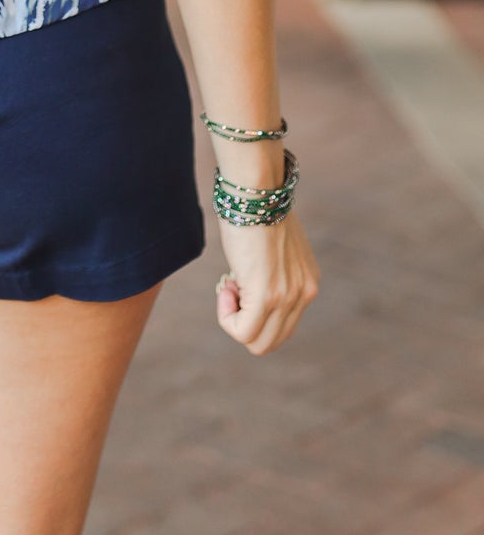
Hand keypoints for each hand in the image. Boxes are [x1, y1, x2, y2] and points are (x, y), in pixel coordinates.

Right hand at [214, 209, 319, 354]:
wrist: (255, 191)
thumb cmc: (256, 209)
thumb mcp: (273, 246)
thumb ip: (272, 270)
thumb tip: (249, 284)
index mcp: (307, 283)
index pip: (282, 325)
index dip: (254, 309)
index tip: (240, 280)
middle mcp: (304, 294)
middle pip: (272, 341)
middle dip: (245, 321)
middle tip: (232, 286)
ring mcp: (288, 298)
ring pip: (258, 343)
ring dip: (235, 320)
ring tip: (229, 286)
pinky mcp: (267, 297)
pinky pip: (243, 332)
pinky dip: (227, 317)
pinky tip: (226, 286)